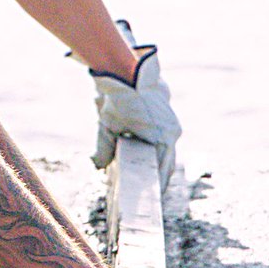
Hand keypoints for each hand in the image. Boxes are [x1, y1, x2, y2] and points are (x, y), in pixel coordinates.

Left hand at [90, 44, 180, 188]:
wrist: (126, 68)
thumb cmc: (119, 98)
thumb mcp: (107, 126)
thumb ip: (103, 148)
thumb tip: (97, 165)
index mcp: (163, 138)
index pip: (164, 170)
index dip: (158, 185)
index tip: (152, 198)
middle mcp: (171, 131)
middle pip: (166, 161)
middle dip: (155, 175)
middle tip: (146, 192)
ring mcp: (171, 123)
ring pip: (164, 149)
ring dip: (154, 160)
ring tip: (143, 176)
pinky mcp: (166, 115)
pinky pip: (162, 138)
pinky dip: (153, 147)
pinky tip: (142, 154)